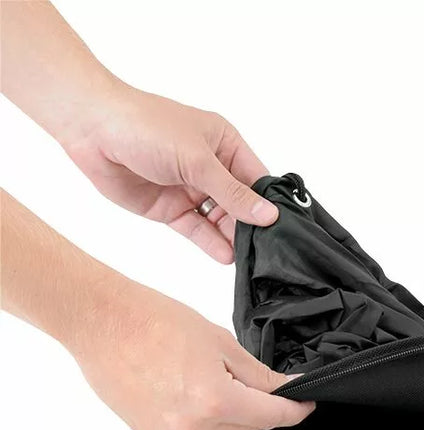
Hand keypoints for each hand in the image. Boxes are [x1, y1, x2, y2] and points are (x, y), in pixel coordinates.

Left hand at [1, 3, 279, 262]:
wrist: (93, 131)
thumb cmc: (146, 128)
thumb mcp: (197, 160)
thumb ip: (233, 193)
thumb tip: (269, 216)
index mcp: (225, 144)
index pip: (258, 179)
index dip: (270, 205)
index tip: (286, 232)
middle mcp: (211, 167)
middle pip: (241, 204)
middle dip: (253, 227)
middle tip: (269, 254)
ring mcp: (191, 190)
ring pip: (220, 220)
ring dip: (233, 239)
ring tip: (249, 261)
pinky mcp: (172, 209)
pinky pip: (198, 230)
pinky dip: (211, 244)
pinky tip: (226, 257)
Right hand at [71, 273, 312, 429]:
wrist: (100, 322)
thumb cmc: (153, 320)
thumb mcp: (219, 341)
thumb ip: (258, 374)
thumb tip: (286, 389)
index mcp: (216, 402)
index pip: (275, 417)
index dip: (297, 409)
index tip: (307, 402)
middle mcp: (194, 429)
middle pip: (250, 429)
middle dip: (264, 409)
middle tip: (263, 384)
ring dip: (233, 415)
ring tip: (217, 380)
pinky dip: (205, 419)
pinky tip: (193, 392)